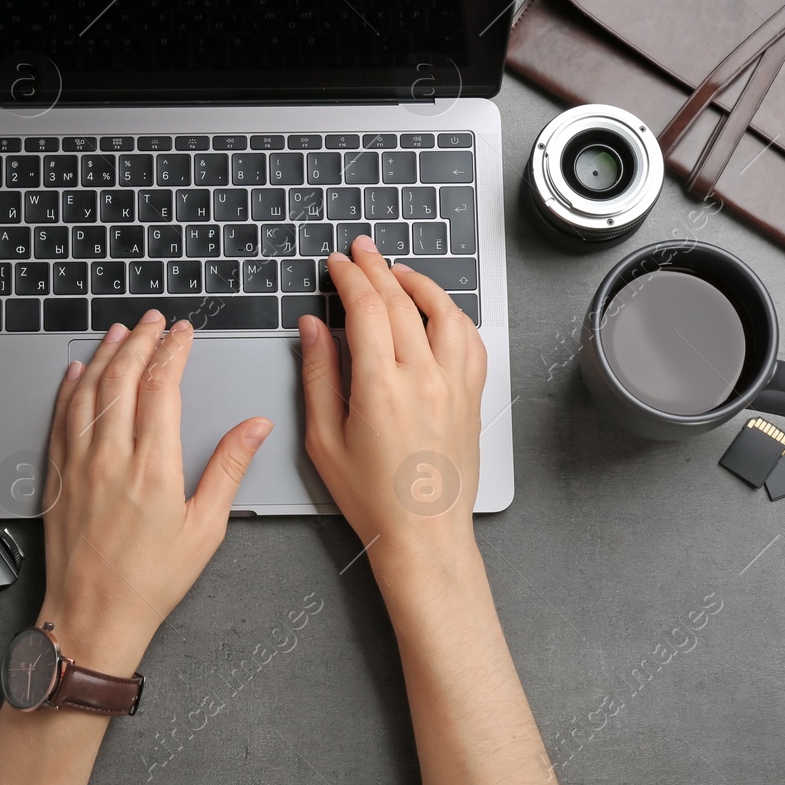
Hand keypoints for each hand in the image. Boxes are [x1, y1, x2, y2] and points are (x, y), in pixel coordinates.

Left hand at [38, 310, 272, 674]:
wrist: (93, 616)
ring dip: (105, 354)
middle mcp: (111, 458)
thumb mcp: (206, 528)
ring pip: (88, 390)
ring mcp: (79, 464)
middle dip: (142, 341)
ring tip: (121, 331)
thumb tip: (255, 427)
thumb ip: (229, 468)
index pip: (161, 387)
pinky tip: (77, 372)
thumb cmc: (150, 582)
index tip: (183, 333)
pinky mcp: (58, 476)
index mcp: (153, 468)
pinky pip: (60, 418)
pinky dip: (70, 387)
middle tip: (155, 321)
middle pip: (123, 378)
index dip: (173, 351)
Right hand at [298, 234, 485, 573]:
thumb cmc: (372, 497)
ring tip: (398, 271)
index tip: (337, 264)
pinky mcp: (472, 397)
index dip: (349, 278)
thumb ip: (318, 375)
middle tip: (361, 250)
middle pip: (401, 302)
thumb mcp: (324, 439)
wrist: (423, 535)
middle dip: (377, 268)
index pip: (366, 309)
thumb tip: (312, 328)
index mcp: (381, 387)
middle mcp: (423, 378)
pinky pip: (471, 341)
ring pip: (444, 312)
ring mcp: (454, 385)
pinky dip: (454, 316)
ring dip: (420, 283)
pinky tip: (439, 311)